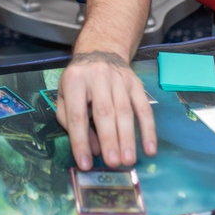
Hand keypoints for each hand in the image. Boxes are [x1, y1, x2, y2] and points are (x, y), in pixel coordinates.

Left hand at [55, 51, 156, 169]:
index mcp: (75, 81)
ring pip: (125, 111)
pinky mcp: (136, 84)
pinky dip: (148, 130)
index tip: (85, 164)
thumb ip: (71, 122)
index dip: (80, 141)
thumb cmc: (79, 80)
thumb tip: (91, 149)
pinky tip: (150, 149)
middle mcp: (98, 78)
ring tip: (128, 161)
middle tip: (113, 163)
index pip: (77, 115)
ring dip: (127, 138)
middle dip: (109, 140)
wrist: (101, 50)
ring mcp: (119, 80)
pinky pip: (144, 108)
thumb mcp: (65, 95)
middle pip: (104, 112)